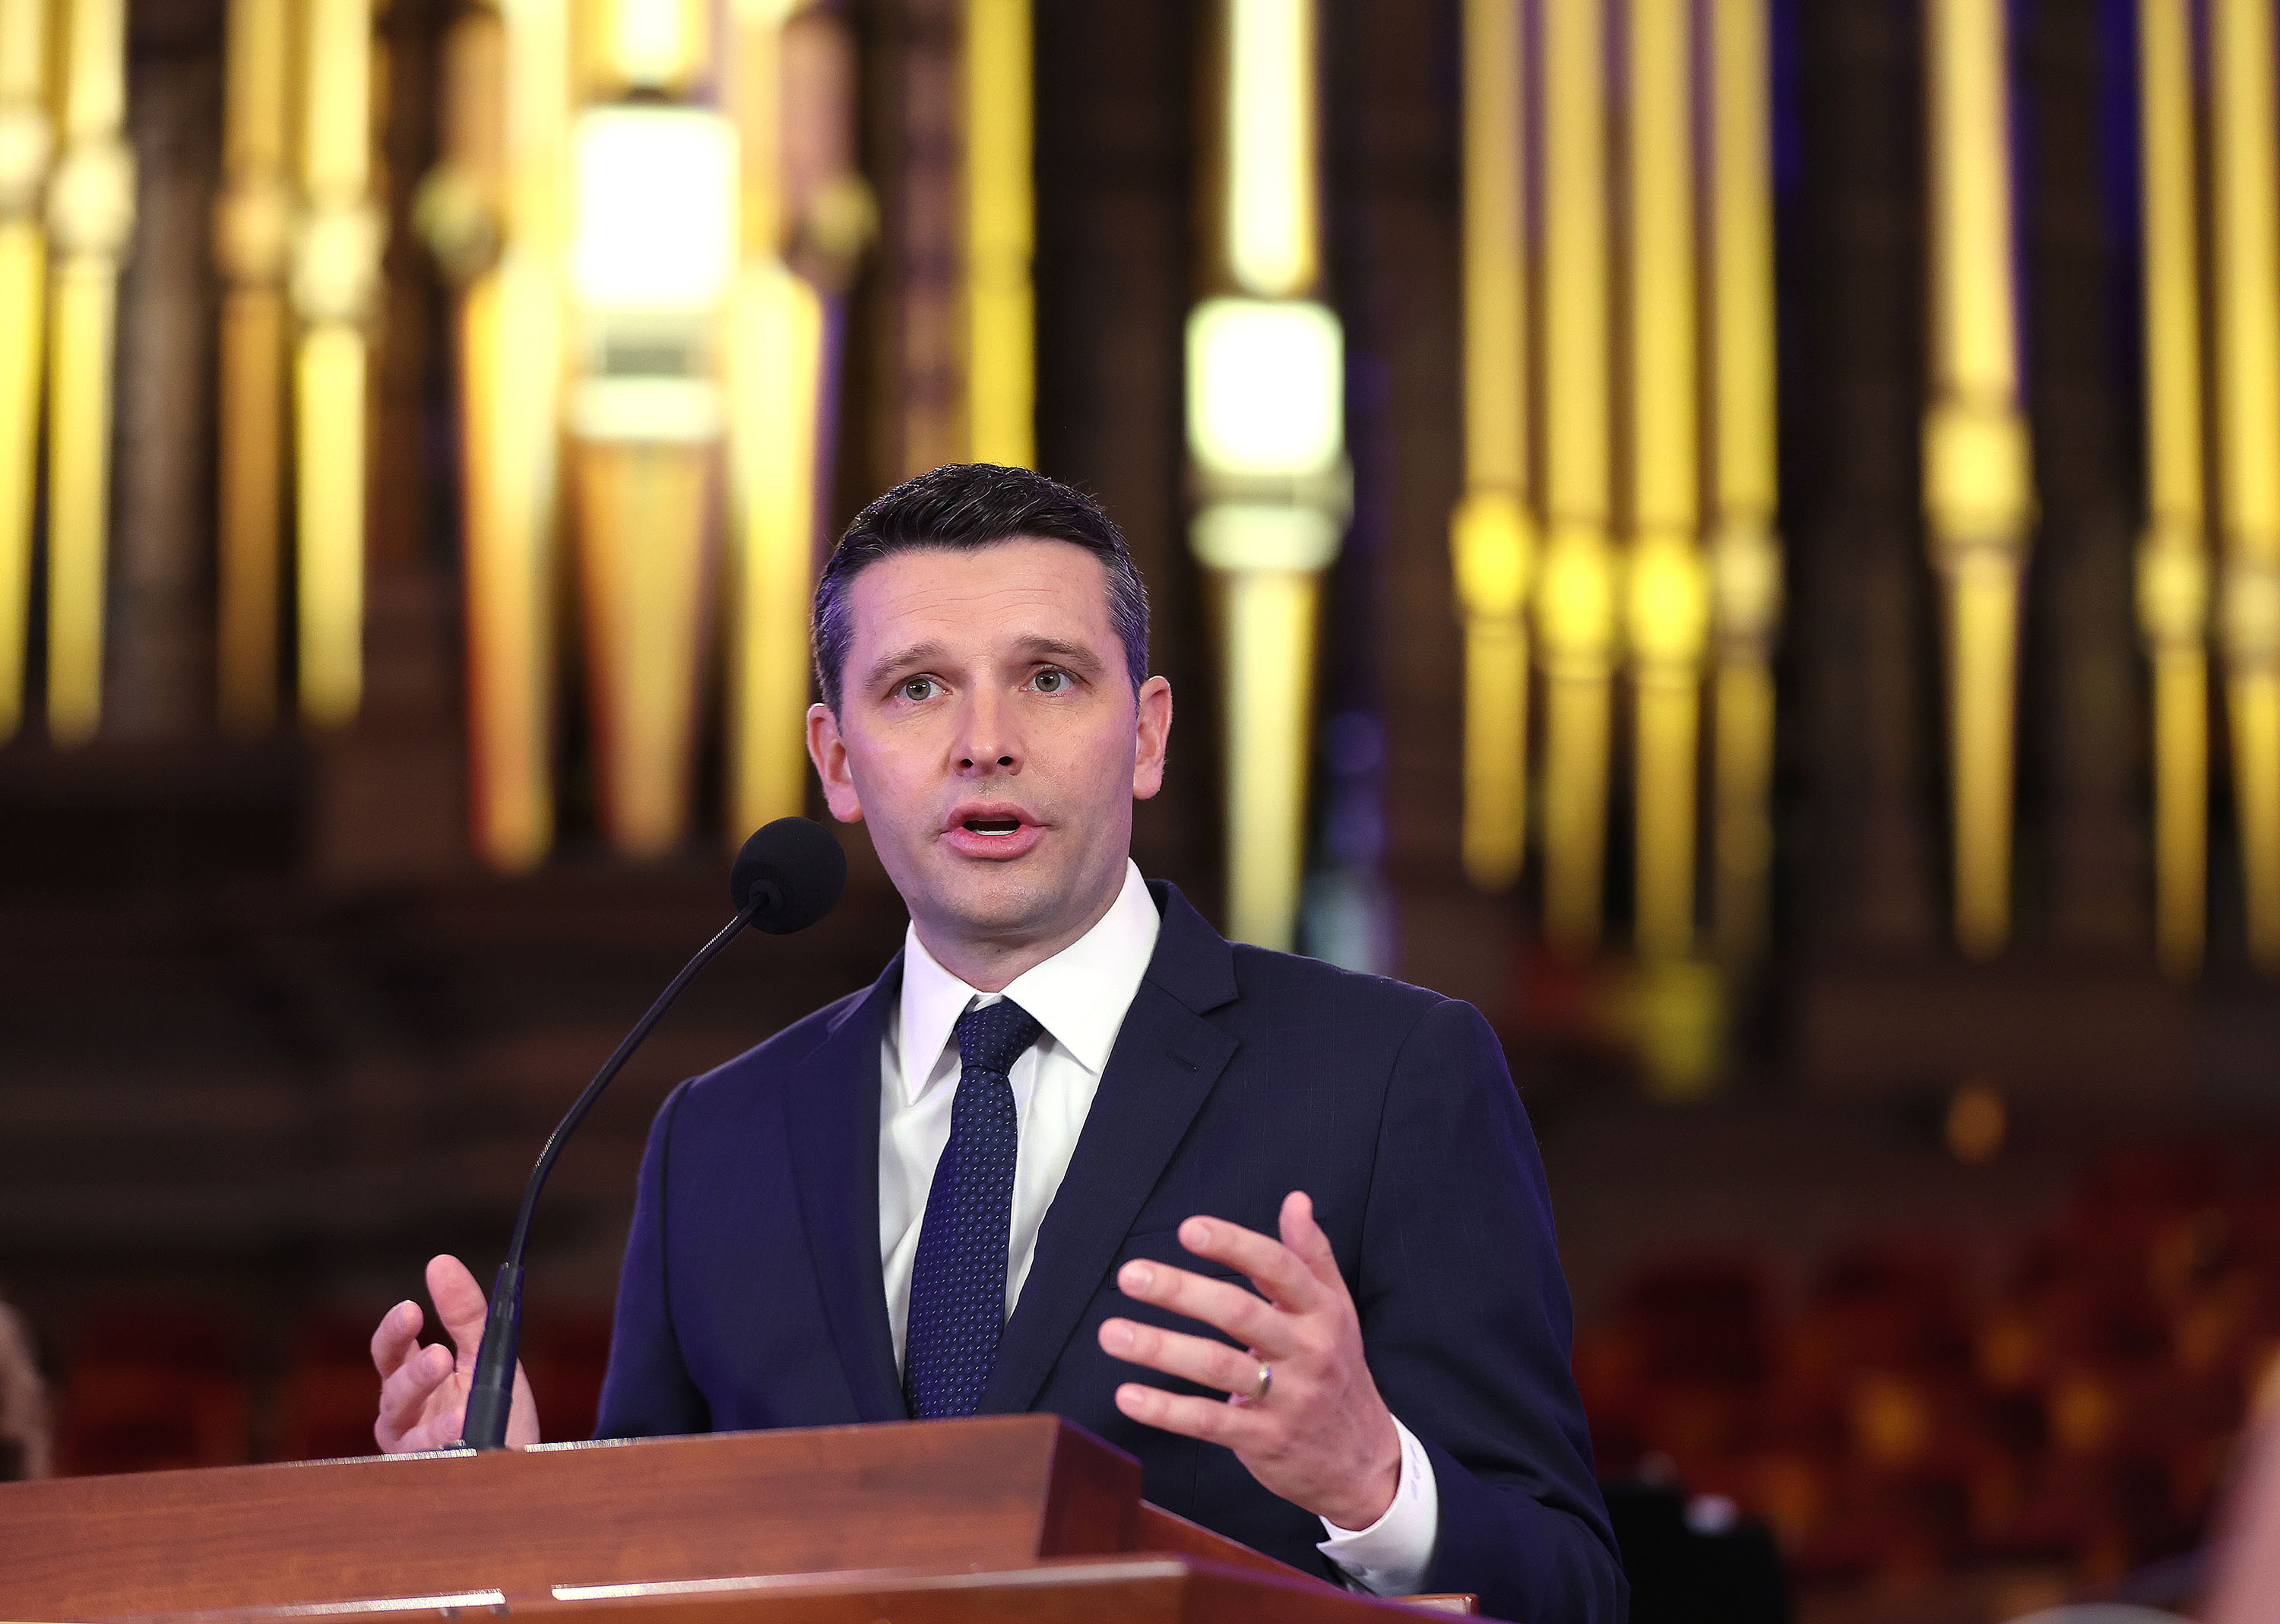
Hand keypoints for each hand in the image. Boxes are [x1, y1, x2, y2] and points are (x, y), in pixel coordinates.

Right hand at [370, 1254, 539, 1452]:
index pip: (391, 1352)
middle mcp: (404, 1415)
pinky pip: (432, 1464)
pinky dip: (446, 1447)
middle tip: (438, 1354)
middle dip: (414, 1373)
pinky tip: (464, 1431)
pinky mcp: (431, 1476)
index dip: (395, 1331)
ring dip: (433, 1420)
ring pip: (408, 1431)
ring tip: (457, 1403)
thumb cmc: (493, 1404)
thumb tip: (439, 1262)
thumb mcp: (486, 1352)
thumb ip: (465, 1313)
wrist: (521, 1458)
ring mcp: (413, 1450)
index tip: (410, 1309)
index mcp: (412, 1381)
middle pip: (394, 1391)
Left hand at [1097, 1191, 1401, 1530]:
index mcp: (1322, 1312)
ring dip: (1160, 1348)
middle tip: (1130, 1275)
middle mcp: (1307, 1350)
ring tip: (1111, 1333)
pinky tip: (1127, 1396)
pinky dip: (1165, 1411)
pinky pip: (1208, 1422)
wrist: (1365, 1462)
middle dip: (1182, 1291)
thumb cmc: (1339, 1372)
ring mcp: (1287, 1398)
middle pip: (1240, 1313)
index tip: (1188, 1229)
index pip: (1278, 1268)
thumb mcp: (1336, 1312)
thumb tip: (1296, 1200)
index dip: (1233, 1246)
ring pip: (1217, 1367)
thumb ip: (1312, 1255)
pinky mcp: (1264, 1439)